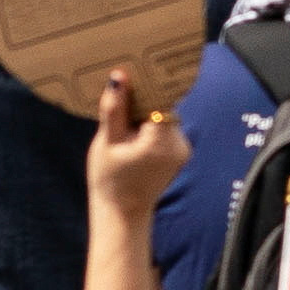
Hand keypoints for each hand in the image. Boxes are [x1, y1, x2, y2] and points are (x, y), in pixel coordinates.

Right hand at [85, 66, 188, 223]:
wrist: (123, 213)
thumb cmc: (109, 180)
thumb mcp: (106, 143)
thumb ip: (115, 109)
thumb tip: (119, 77)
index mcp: (160, 141)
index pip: (160, 99)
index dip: (146, 86)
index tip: (132, 76)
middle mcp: (178, 144)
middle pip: (164, 107)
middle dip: (144, 101)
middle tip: (122, 95)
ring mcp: (183, 149)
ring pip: (166, 117)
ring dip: (148, 115)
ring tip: (125, 122)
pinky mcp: (181, 153)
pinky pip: (168, 129)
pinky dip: (153, 127)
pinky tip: (135, 135)